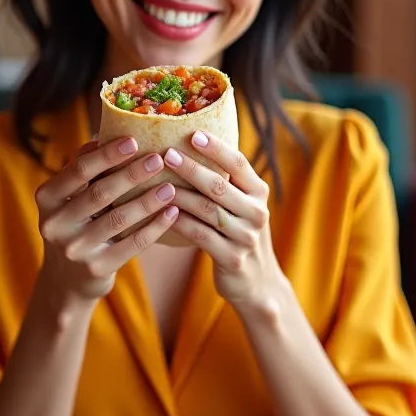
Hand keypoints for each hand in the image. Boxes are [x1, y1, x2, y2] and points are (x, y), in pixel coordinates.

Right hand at [35, 137, 178, 302]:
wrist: (67, 280)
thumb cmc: (76, 223)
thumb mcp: (69, 197)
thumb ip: (84, 167)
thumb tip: (107, 131)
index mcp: (47, 198)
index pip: (78, 170)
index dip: (106, 155)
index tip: (134, 140)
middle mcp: (54, 224)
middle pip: (99, 193)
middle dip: (131, 174)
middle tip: (159, 159)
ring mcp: (74, 249)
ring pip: (118, 219)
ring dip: (147, 201)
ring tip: (171, 187)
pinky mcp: (96, 269)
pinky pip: (132, 244)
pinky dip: (154, 227)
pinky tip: (172, 213)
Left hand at [164, 132, 286, 311]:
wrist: (257, 281)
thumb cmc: (238, 232)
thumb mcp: (242, 205)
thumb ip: (226, 181)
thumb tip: (190, 142)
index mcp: (259, 192)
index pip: (239, 163)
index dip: (217, 148)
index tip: (194, 134)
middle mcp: (257, 212)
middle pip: (219, 185)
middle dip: (190, 168)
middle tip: (166, 154)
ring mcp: (246, 237)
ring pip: (206, 210)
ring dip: (179, 195)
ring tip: (155, 183)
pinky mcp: (232, 258)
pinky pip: (199, 235)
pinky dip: (178, 222)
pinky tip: (161, 213)